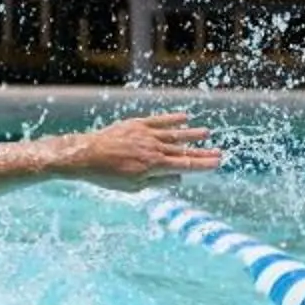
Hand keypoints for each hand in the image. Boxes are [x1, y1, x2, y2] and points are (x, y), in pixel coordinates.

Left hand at [69, 112, 221, 190]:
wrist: (85, 155)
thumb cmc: (107, 177)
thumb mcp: (133, 187)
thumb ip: (158, 182)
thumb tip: (178, 178)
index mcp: (154, 166)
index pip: (185, 165)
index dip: (203, 165)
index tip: (217, 163)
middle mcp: (153, 148)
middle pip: (183, 150)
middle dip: (202, 152)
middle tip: (219, 152)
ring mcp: (145, 134)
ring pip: (174, 133)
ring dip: (191, 133)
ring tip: (206, 133)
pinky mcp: (136, 124)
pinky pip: (158, 120)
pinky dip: (173, 119)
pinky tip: (185, 117)